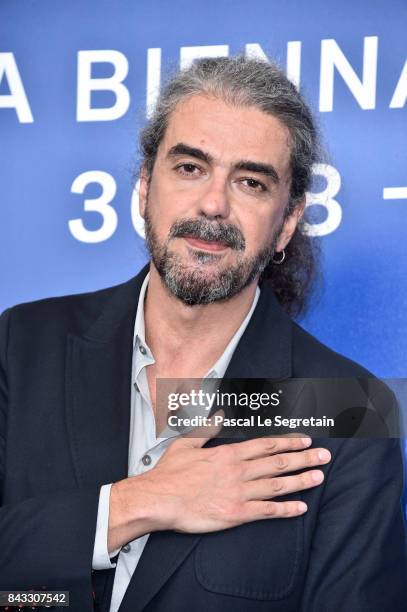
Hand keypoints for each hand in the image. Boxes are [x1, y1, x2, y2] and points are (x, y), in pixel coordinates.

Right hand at [108, 419, 330, 550]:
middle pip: (278, 462)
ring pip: (278, 485)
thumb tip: (218, 413)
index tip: (304, 439)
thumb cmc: (170, 474)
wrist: (159, 500)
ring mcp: (240, 492)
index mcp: (229, 454)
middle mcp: (239, 471)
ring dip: (300, 480)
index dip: (287, 442)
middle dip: (303, 458)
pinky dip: (285, 509)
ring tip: (318, 477)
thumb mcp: (187, 443)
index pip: (266, 444)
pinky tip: (300, 508)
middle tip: (323, 456)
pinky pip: (267, 511)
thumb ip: (207, 427)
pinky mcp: (237, 513)